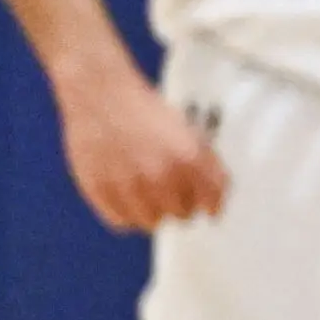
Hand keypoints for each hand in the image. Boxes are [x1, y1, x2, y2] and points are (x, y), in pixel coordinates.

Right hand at [54, 61, 226, 233]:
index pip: (213, 199)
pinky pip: (122, 222)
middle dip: (182, 204)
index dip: (213, 204)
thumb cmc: (145, 110)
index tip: (211, 209)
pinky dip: (127, 214)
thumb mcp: (189, 129)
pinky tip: (129, 194)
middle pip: (182, 215)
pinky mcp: (101, 193)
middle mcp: (160, 175)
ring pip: (152, 222)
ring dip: (154, 211)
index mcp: (188, 157)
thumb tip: (217, 190)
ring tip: (149, 191)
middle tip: (175, 192)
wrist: (104, 96)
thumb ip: (206, 161)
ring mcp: (129, 186)